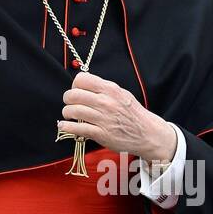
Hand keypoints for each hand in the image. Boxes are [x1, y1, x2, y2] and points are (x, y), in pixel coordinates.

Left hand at [57, 71, 176, 163]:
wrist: (148, 133)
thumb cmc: (134, 114)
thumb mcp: (122, 94)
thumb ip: (105, 89)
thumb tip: (86, 86)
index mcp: (111, 89)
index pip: (82, 79)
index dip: (75, 85)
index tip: (76, 91)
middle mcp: (106, 102)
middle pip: (73, 95)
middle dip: (68, 99)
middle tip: (70, 104)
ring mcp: (103, 118)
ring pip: (73, 111)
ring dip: (67, 113)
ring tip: (68, 115)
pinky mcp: (101, 134)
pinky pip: (77, 128)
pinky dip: (67, 127)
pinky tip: (64, 126)